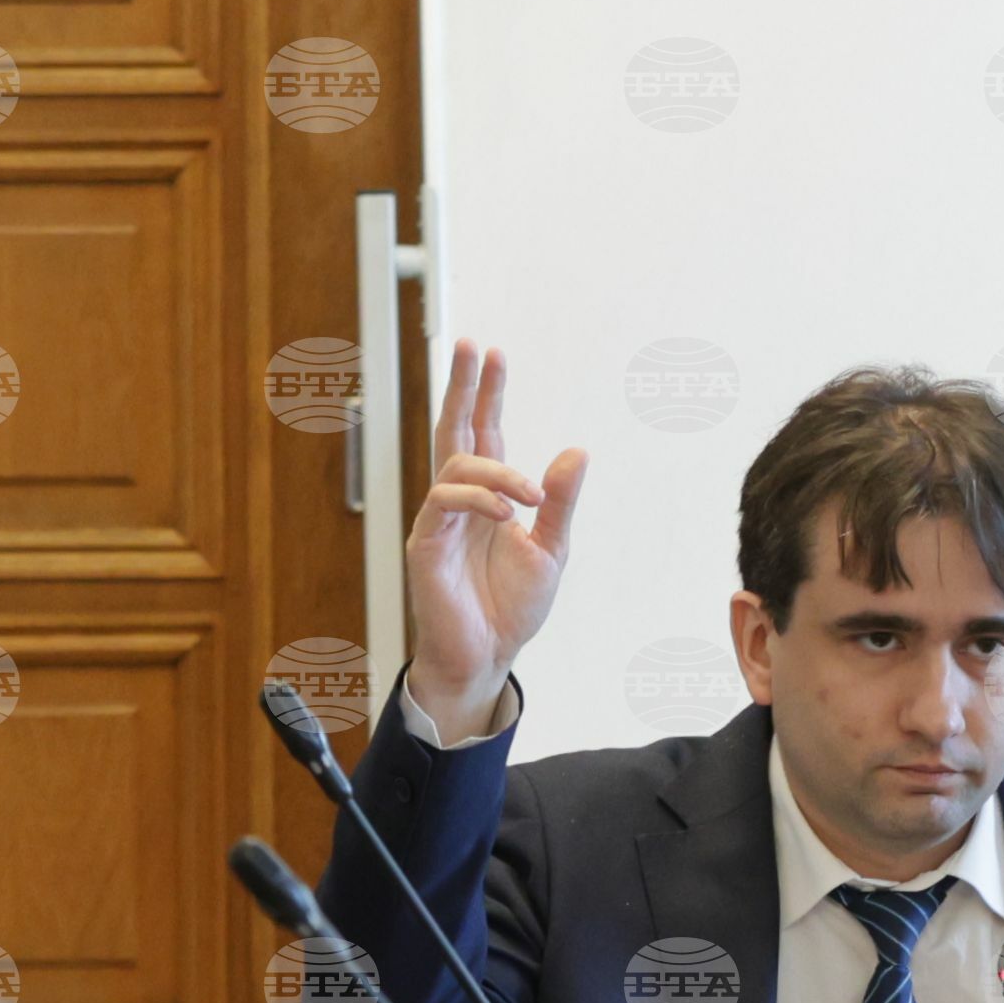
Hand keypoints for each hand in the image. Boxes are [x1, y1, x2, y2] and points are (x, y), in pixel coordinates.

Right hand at [398, 344, 586, 742]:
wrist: (488, 656)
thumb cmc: (511, 607)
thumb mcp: (551, 550)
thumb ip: (560, 503)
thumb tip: (577, 451)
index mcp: (489, 498)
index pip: (484, 433)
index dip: (487, 395)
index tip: (493, 355)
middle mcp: (461, 501)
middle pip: (454, 429)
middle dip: (463, 387)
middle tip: (471, 346)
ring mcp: (440, 519)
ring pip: (457, 464)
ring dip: (498, 470)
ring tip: (531, 496)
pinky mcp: (426, 543)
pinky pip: (445, 501)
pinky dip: (479, 498)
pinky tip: (508, 511)